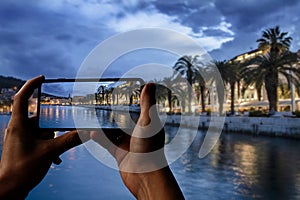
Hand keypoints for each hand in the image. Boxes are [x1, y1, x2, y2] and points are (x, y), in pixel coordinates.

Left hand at [0, 76, 82, 198]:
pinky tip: (55, 158)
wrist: (8, 190)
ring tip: (56, 153)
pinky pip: (38, 141)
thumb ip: (70, 140)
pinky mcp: (22, 147)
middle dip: (52, 127)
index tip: (42, 78)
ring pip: (40, 131)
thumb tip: (87, 132)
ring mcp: (19, 138)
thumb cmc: (22, 170)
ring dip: (51, 140)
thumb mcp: (50, 152)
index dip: (31, 85)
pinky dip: (47, 147)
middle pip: (38, 118)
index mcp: (19, 125)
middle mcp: (17, 129)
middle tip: (59, 134)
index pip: (22, 97)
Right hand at [91, 83, 183, 199]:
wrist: (145, 176)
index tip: (122, 92)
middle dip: (115, 114)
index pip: (139, 110)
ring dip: (105, 126)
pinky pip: (108, 144)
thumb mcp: (148, 121)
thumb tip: (150, 84)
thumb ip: (147, 103)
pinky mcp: (120, 154)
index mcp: (148, 125)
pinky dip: (100, 138)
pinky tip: (91, 132)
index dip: (132, 101)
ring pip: (114, 132)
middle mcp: (139, 134)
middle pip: (125, 121)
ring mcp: (129, 145)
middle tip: (102, 104)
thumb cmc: (150, 149)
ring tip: (93, 116)